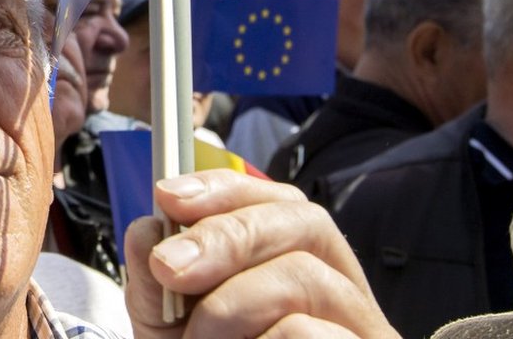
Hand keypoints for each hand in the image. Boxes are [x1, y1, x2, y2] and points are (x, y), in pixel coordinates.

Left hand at [124, 169, 400, 338]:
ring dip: (232, 304)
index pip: (281, 202)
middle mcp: (345, 295)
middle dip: (225, 235)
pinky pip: (310, 334)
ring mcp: (366, 333)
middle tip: (170, 269)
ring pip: (307, 279)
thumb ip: (158, 286)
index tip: (169, 198)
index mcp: (304, 270)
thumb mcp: (175, 333)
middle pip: (306, 223)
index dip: (226, 189)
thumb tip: (146, 230)